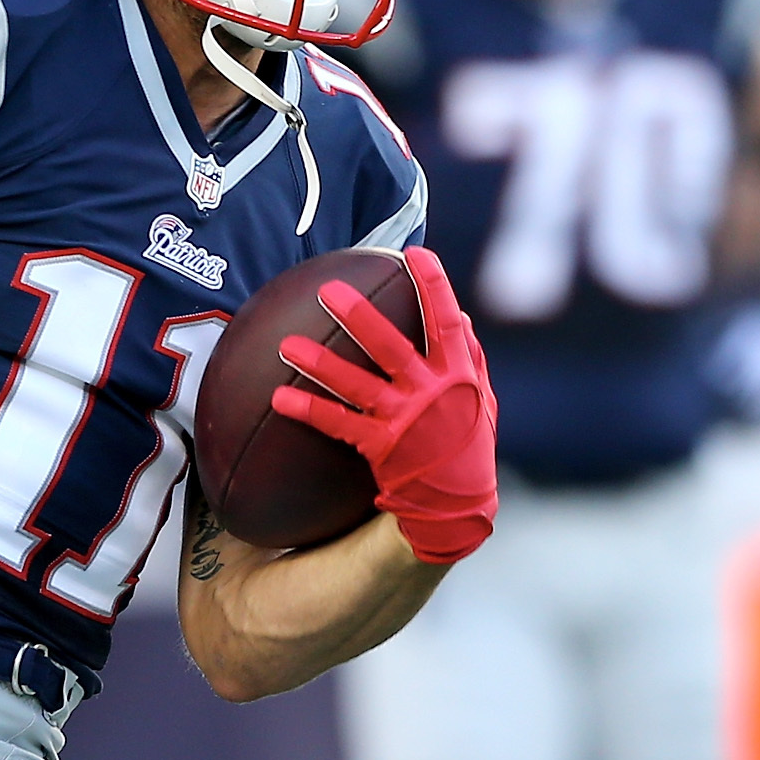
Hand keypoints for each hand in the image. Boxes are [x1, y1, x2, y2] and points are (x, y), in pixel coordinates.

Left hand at [271, 248, 498, 564]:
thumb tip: (463, 318)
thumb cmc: (467, 447)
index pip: (447, 322)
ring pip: (356, 384)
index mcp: (459, 376)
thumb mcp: (480, 402)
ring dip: (320, 363)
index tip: (415, 253)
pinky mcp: (382, 448)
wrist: (458, 506)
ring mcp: (406, 421)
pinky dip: (308, 410)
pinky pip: (338, 424)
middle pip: (391, 346)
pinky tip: (278, 397)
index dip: (433, 286)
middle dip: (359, 315)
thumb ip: (472, 359)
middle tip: (327, 289)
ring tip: (286, 344)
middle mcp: (432, 393)